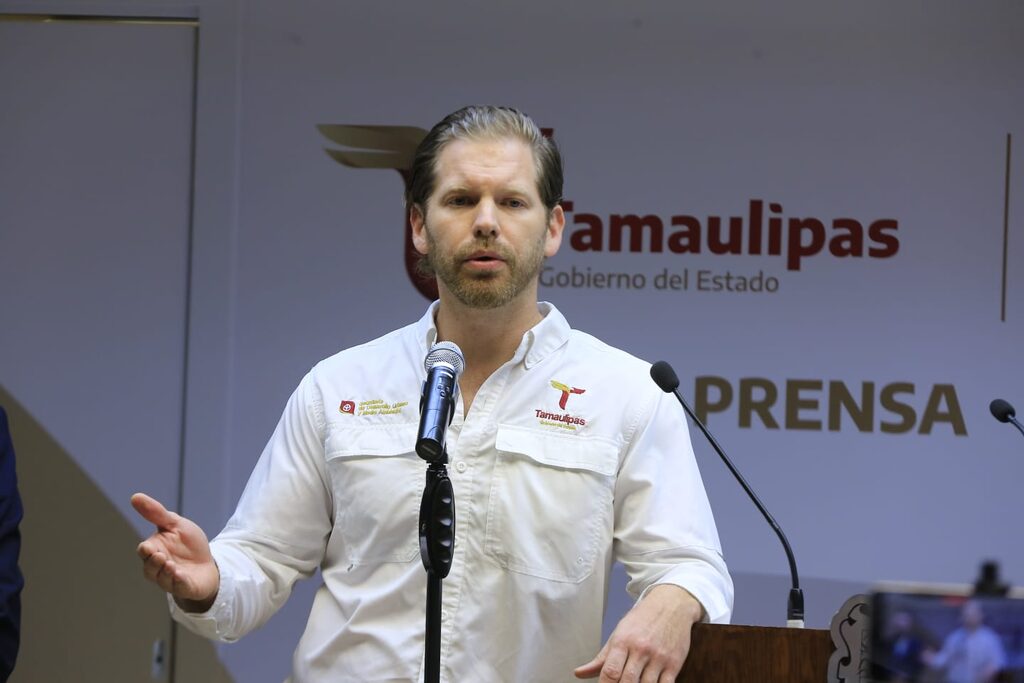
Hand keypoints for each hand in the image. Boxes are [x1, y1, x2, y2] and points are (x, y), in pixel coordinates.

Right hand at [132, 492, 219, 611]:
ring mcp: (171, 579)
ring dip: (165, 572)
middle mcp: (159, 567)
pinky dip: (178, 582)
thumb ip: (156, 513)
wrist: (208, 563)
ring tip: (171, 565)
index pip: (144, 552)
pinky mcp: (185, 587)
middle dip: (153, 563)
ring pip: (162, 579)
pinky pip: (179, 587)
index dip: (145, 550)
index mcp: (155, 550)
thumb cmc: (188, 544)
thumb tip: (135, 496)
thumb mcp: (175, 524)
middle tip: (159, 556)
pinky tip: (180, 575)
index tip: (148, 547)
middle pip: (149, 568)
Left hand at [575, 584, 702, 682]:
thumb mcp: (618, 634)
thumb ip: (600, 658)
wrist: (671, 603)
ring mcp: (659, 657)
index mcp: (623, 641)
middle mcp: (641, 649)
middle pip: (627, 681)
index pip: (610, 672)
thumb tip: (579, 673)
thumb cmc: (642, 619)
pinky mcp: (674, 663)